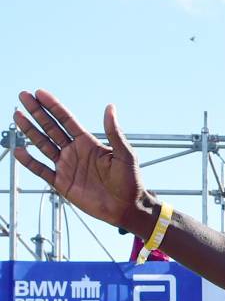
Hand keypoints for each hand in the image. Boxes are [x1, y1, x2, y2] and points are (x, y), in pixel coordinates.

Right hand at [13, 90, 146, 229]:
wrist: (126, 207)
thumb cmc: (130, 180)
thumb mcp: (124, 154)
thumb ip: (114, 132)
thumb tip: (110, 107)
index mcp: (89, 143)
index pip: (67, 120)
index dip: (53, 106)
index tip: (39, 93)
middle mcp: (75, 152)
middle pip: (51, 128)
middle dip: (37, 112)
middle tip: (23, 96)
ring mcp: (67, 166)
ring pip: (43, 145)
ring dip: (31, 131)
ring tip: (18, 115)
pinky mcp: (62, 183)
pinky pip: (42, 170)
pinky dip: (30, 161)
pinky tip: (20, 150)